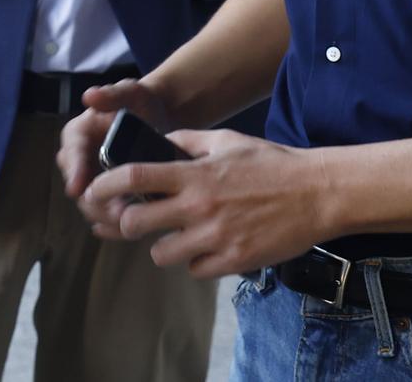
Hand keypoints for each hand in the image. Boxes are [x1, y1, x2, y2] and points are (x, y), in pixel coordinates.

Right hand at [58, 76, 173, 236]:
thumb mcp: (128, 92)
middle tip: (117, 212)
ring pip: (91, 206)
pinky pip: (106, 214)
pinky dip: (115, 225)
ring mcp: (92, 180)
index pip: (71, 154)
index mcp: (77, 135)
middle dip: (95, 201)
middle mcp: (79, 161)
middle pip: (79, 187)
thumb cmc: (138, 101)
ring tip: (130, 222)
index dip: (74, 172)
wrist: (157, 117)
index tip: (77, 189)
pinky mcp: (107, 195)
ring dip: (107, 217)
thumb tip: (89, 96)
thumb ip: (111, 94)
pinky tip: (128, 230)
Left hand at [80, 129, 338, 278]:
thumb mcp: (227, 141)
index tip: (93, 190)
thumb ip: (188, 141)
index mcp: (194, 174)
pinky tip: (205, 248)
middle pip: (136, 222)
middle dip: (125, 224)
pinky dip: (194, 262)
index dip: (105, 184)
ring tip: (174, 236)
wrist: (318, 194)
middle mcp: (199, 207)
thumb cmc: (272, 164)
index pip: (134, 177)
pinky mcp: (233, 261)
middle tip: (132, 221)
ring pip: (161, 254)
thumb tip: (160, 140)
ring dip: (161, 247)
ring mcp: (215, 237)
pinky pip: (195, 270)